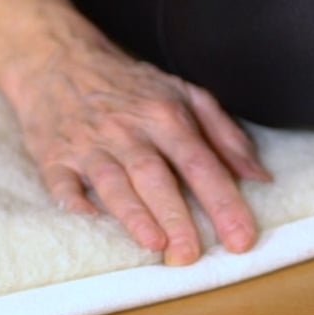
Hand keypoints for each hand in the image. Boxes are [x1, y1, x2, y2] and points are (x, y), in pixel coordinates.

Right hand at [10, 50, 272, 264]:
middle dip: (176, 215)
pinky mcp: (55, 156)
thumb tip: (258, 177)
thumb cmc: (130, 85)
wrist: (59, 59)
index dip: (223, 202)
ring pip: (113, 181)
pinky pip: (63, 182)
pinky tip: (90, 219)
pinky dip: (75, 200)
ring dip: (133, 213)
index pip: (201, 163)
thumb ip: (224, 134)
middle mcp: (129, 130)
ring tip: (154, 244)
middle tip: (192, 255)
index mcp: (165, 115)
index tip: (241, 239)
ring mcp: (89, 143)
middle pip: (155, 175)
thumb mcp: (183, 94)